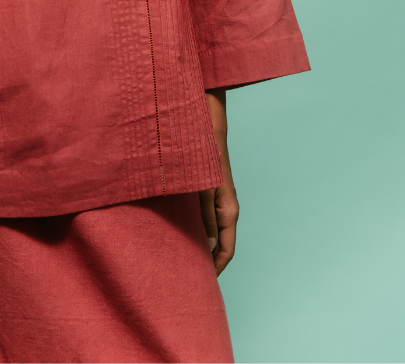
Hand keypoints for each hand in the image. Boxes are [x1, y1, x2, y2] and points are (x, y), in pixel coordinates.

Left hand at [199, 88, 238, 275]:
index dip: (216, 268)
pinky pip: (208, 218)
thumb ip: (206, 218)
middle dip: (209, 260)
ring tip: (186, 258)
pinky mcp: (212, 192)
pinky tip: (185, 232)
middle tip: (192, 275)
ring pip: (214, 231)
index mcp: (229, 212)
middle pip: (222, 244)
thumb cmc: (204, 159)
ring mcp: (220, 200)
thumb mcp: (203, 191)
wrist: (207, 130)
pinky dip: (200, 230)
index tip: (203, 283)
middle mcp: (227, 209)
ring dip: (204, 245)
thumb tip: (209, 247)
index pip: (227, 250)